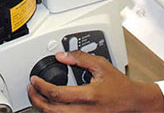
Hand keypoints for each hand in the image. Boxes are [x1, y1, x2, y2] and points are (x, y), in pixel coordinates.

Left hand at [28, 51, 163, 112]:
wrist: (132, 101)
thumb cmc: (119, 85)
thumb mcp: (101, 65)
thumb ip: (80, 58)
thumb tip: (62, 56)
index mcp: (89, 95)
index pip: (57, 94)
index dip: (41, 87)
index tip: (35, 80)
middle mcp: (86, 110)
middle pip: (52, 110)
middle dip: (36, 99)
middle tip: (31, 89)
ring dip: (43, 107)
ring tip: (37, 96)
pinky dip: (54, 112)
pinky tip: (50, 105)